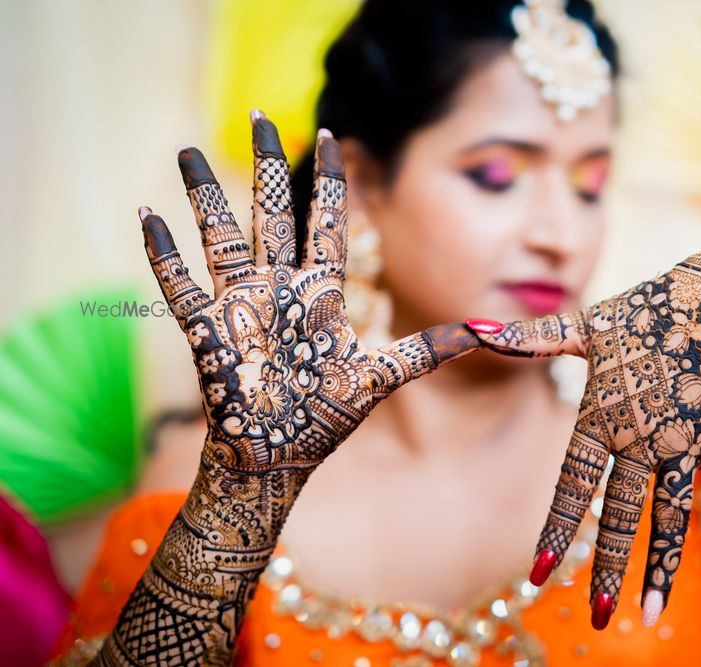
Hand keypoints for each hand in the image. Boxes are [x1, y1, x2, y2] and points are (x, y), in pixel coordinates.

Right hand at [103, 114, 480, 661]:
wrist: (280, 459)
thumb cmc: (327, 417)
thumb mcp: (384, 376)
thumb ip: (432, 349)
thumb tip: (490, 333)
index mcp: (320, 293)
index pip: (327, 223)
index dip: (330, 180)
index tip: (331, 134)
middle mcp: (280, 288)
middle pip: (273, 212)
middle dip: (268, 164)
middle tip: (261, 115)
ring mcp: (241, 305)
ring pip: (221, 236)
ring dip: (204, 194)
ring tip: (187, 151)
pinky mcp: (208, 330)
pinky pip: (179, 284)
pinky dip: (162, 253)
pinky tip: (147, 213)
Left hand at [467, 269, 700, 629]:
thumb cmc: (644, 310)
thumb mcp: (586, 326)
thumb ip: (530, 340)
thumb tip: (470, 328)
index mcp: (602, 415)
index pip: (573, 485)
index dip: (557, 529)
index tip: (539, 574)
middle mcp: (642, 436)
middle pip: (621, 514)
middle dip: (607, 569)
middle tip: (595, 618)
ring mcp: (686, 441)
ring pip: (671, 516)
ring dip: (662, 567)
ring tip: (651, 616)